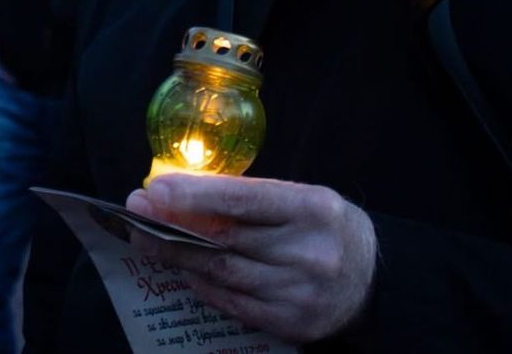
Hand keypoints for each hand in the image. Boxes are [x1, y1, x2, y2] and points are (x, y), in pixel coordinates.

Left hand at [126, 174, 377, 344]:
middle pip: (224, 240)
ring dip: (177, 257)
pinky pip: (232, 303)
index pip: (243, 198)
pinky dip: (202, 285)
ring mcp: (298, 293)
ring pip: (221, 274)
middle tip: (137, 212)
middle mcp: (307, 252)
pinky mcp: (290, 323)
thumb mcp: (303, 199)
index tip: (156, 188)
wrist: (375, 282)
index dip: (194, 194)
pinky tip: (183, 271)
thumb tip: (184, 193)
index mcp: (313, 208)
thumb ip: (252, 197)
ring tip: (146, 240)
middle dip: (172, 225)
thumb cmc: (328, 229)